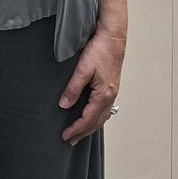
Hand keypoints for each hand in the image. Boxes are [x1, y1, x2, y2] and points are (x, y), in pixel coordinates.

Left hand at [60, 29, 125, 145]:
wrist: (113, 38)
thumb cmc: (99, 50)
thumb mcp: (82, 69)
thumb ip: (73, 88)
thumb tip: (64, 105)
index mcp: (103, 95)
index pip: (88, 119)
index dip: (76, 129)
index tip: (65, 135)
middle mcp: (110, 97)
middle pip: (96, 122)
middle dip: (83, 132)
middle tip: (70, 140)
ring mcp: (113, 93)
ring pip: (102, 117)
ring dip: (91, 127)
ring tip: (80, 133)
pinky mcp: (112, 87)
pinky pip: (105, 109)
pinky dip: (97, 117)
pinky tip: (93, 116)